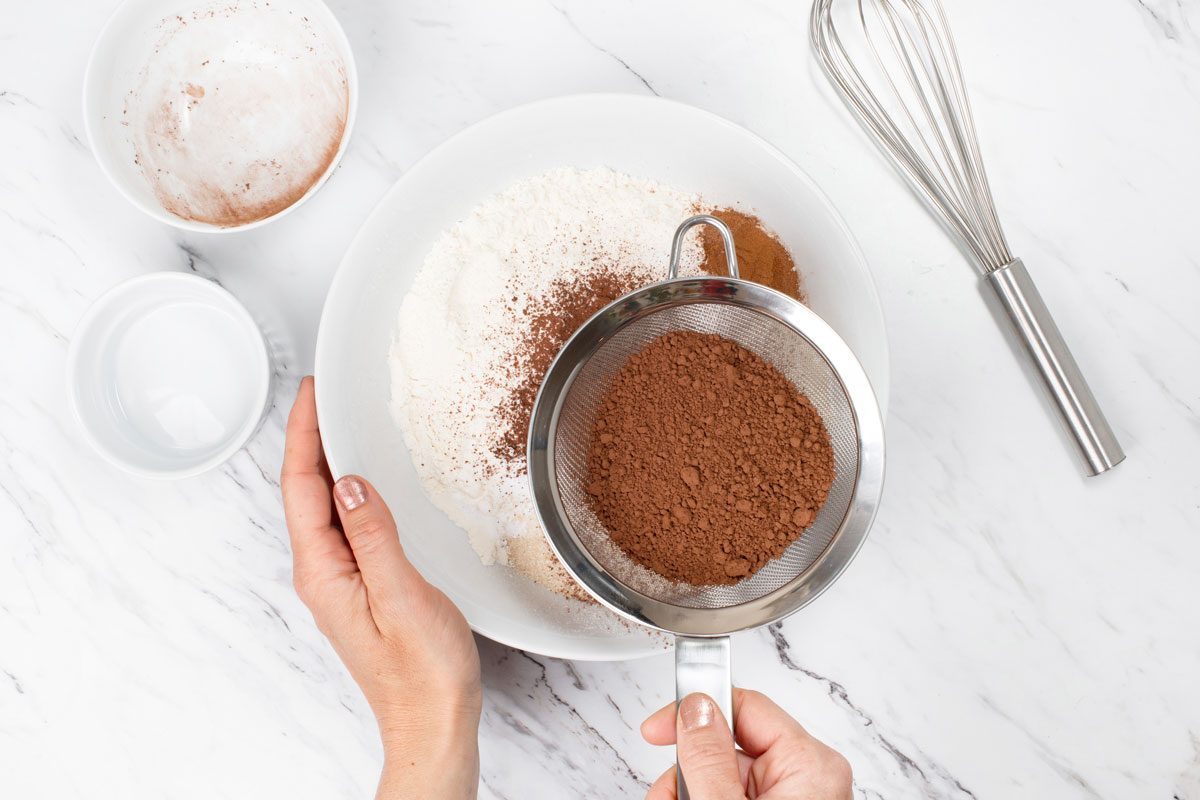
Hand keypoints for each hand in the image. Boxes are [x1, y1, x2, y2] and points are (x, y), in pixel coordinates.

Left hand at [281, 377, 481, 799]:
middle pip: (305, 492)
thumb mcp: (402, 596)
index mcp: (324, 573)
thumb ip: (373, 535)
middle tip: (322, 394)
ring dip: (328, 462)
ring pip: (324, 507)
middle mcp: (324, 575)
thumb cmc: (422, 674)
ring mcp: (341, 582)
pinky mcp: (361, 587)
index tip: (311, 393)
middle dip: (308, 438)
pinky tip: (366, 481)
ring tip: (339, 423)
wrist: (433, 722)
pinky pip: (345, 525)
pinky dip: (349, 490)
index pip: (301, 487)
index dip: (302, 434)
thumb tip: (349, 482)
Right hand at [641, 690, 851, 799]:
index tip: (656, 729)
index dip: (693, 711)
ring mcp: (792, 797)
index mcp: (809, 764)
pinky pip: (728, 792)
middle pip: (725, 744)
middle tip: (665, 795)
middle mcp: (806, 776)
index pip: (744, 704)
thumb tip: (694, 709)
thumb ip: (708, 759)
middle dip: (684, 767)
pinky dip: (701, 798)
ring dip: (686, 789)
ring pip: (720, 773)